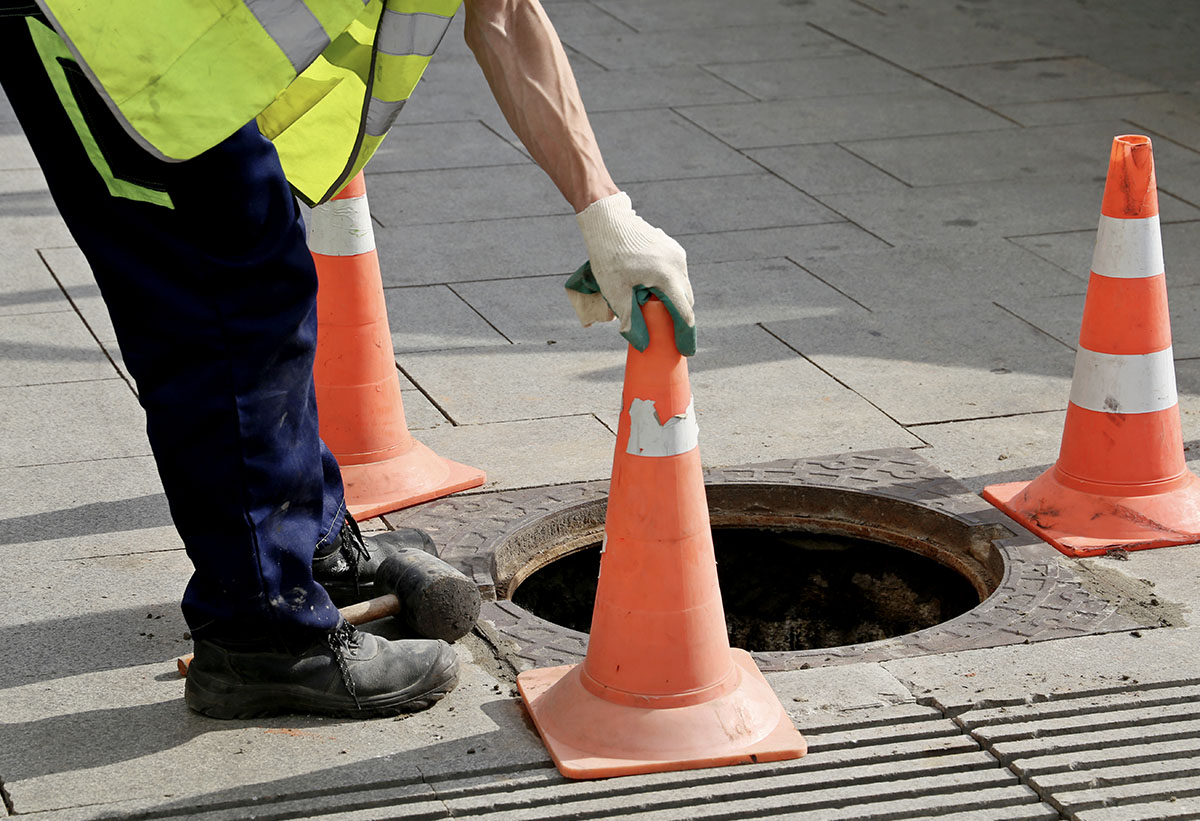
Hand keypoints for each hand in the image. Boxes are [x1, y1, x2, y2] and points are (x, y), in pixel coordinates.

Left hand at [571, 192, 694, 340]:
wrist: (607, 218)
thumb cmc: (608, 254)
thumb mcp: (615, 291)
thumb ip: (630, 320)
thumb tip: (642, 344)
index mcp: (668, 277)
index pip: (684, 313)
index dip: (685, 335)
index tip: (686, 352)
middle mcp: (678, 265)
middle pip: (685, 301)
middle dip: (679, 320)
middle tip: (672, 339)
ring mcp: (676, 254)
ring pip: (681, 287)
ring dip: (672, 302)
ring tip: (658, 315)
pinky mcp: (670, 247)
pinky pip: (675, 274)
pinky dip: (668, 287)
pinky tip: (651, 292)